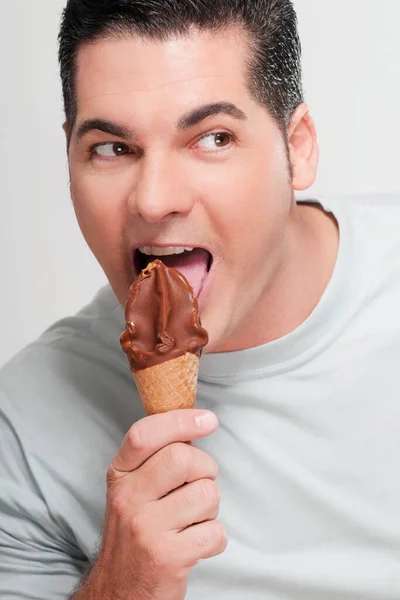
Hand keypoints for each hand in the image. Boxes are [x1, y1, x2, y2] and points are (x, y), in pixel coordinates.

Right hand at [73, 409, 225, 599]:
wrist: (120, 591)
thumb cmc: (136, 532)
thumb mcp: (133, 490)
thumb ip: (157, 458)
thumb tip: (198, 422)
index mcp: (120, 476)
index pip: (145, 434)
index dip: (180, 420)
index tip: (208, 420)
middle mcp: (127, 499)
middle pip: (183, 458)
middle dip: (205, 468)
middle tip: (197, 485)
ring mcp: (145, 528)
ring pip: (206, 493)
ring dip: (210, 507)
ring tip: (192, 520)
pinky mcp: (167, 557)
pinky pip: (215, 531)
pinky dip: (214, 538)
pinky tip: (195, 543)